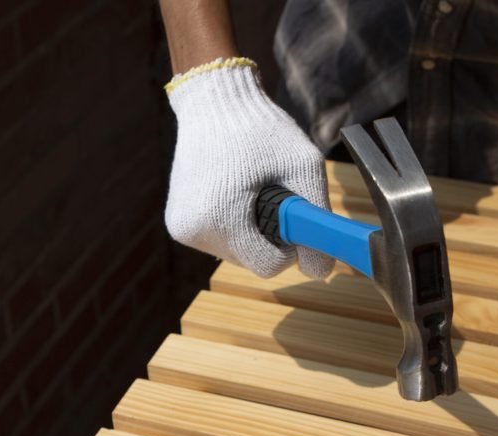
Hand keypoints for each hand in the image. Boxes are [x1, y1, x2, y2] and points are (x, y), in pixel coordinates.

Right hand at [164, 58, 332, 278]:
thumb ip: (316, 219)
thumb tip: (320, 271)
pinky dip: (232, 226)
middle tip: (272, 196)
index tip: (292, 215)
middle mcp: (195, 229)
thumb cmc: (262, 129)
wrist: (215, 102)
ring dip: (251, 232)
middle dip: (269, 237)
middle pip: (252, 261)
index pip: (269, 265)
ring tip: (250, 189)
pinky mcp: (177, 224)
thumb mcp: (303, 167)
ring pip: (235, 254)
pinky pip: (218, 241)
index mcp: (222, 217)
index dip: (289, 246)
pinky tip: (232, 193)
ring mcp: (182, 228)